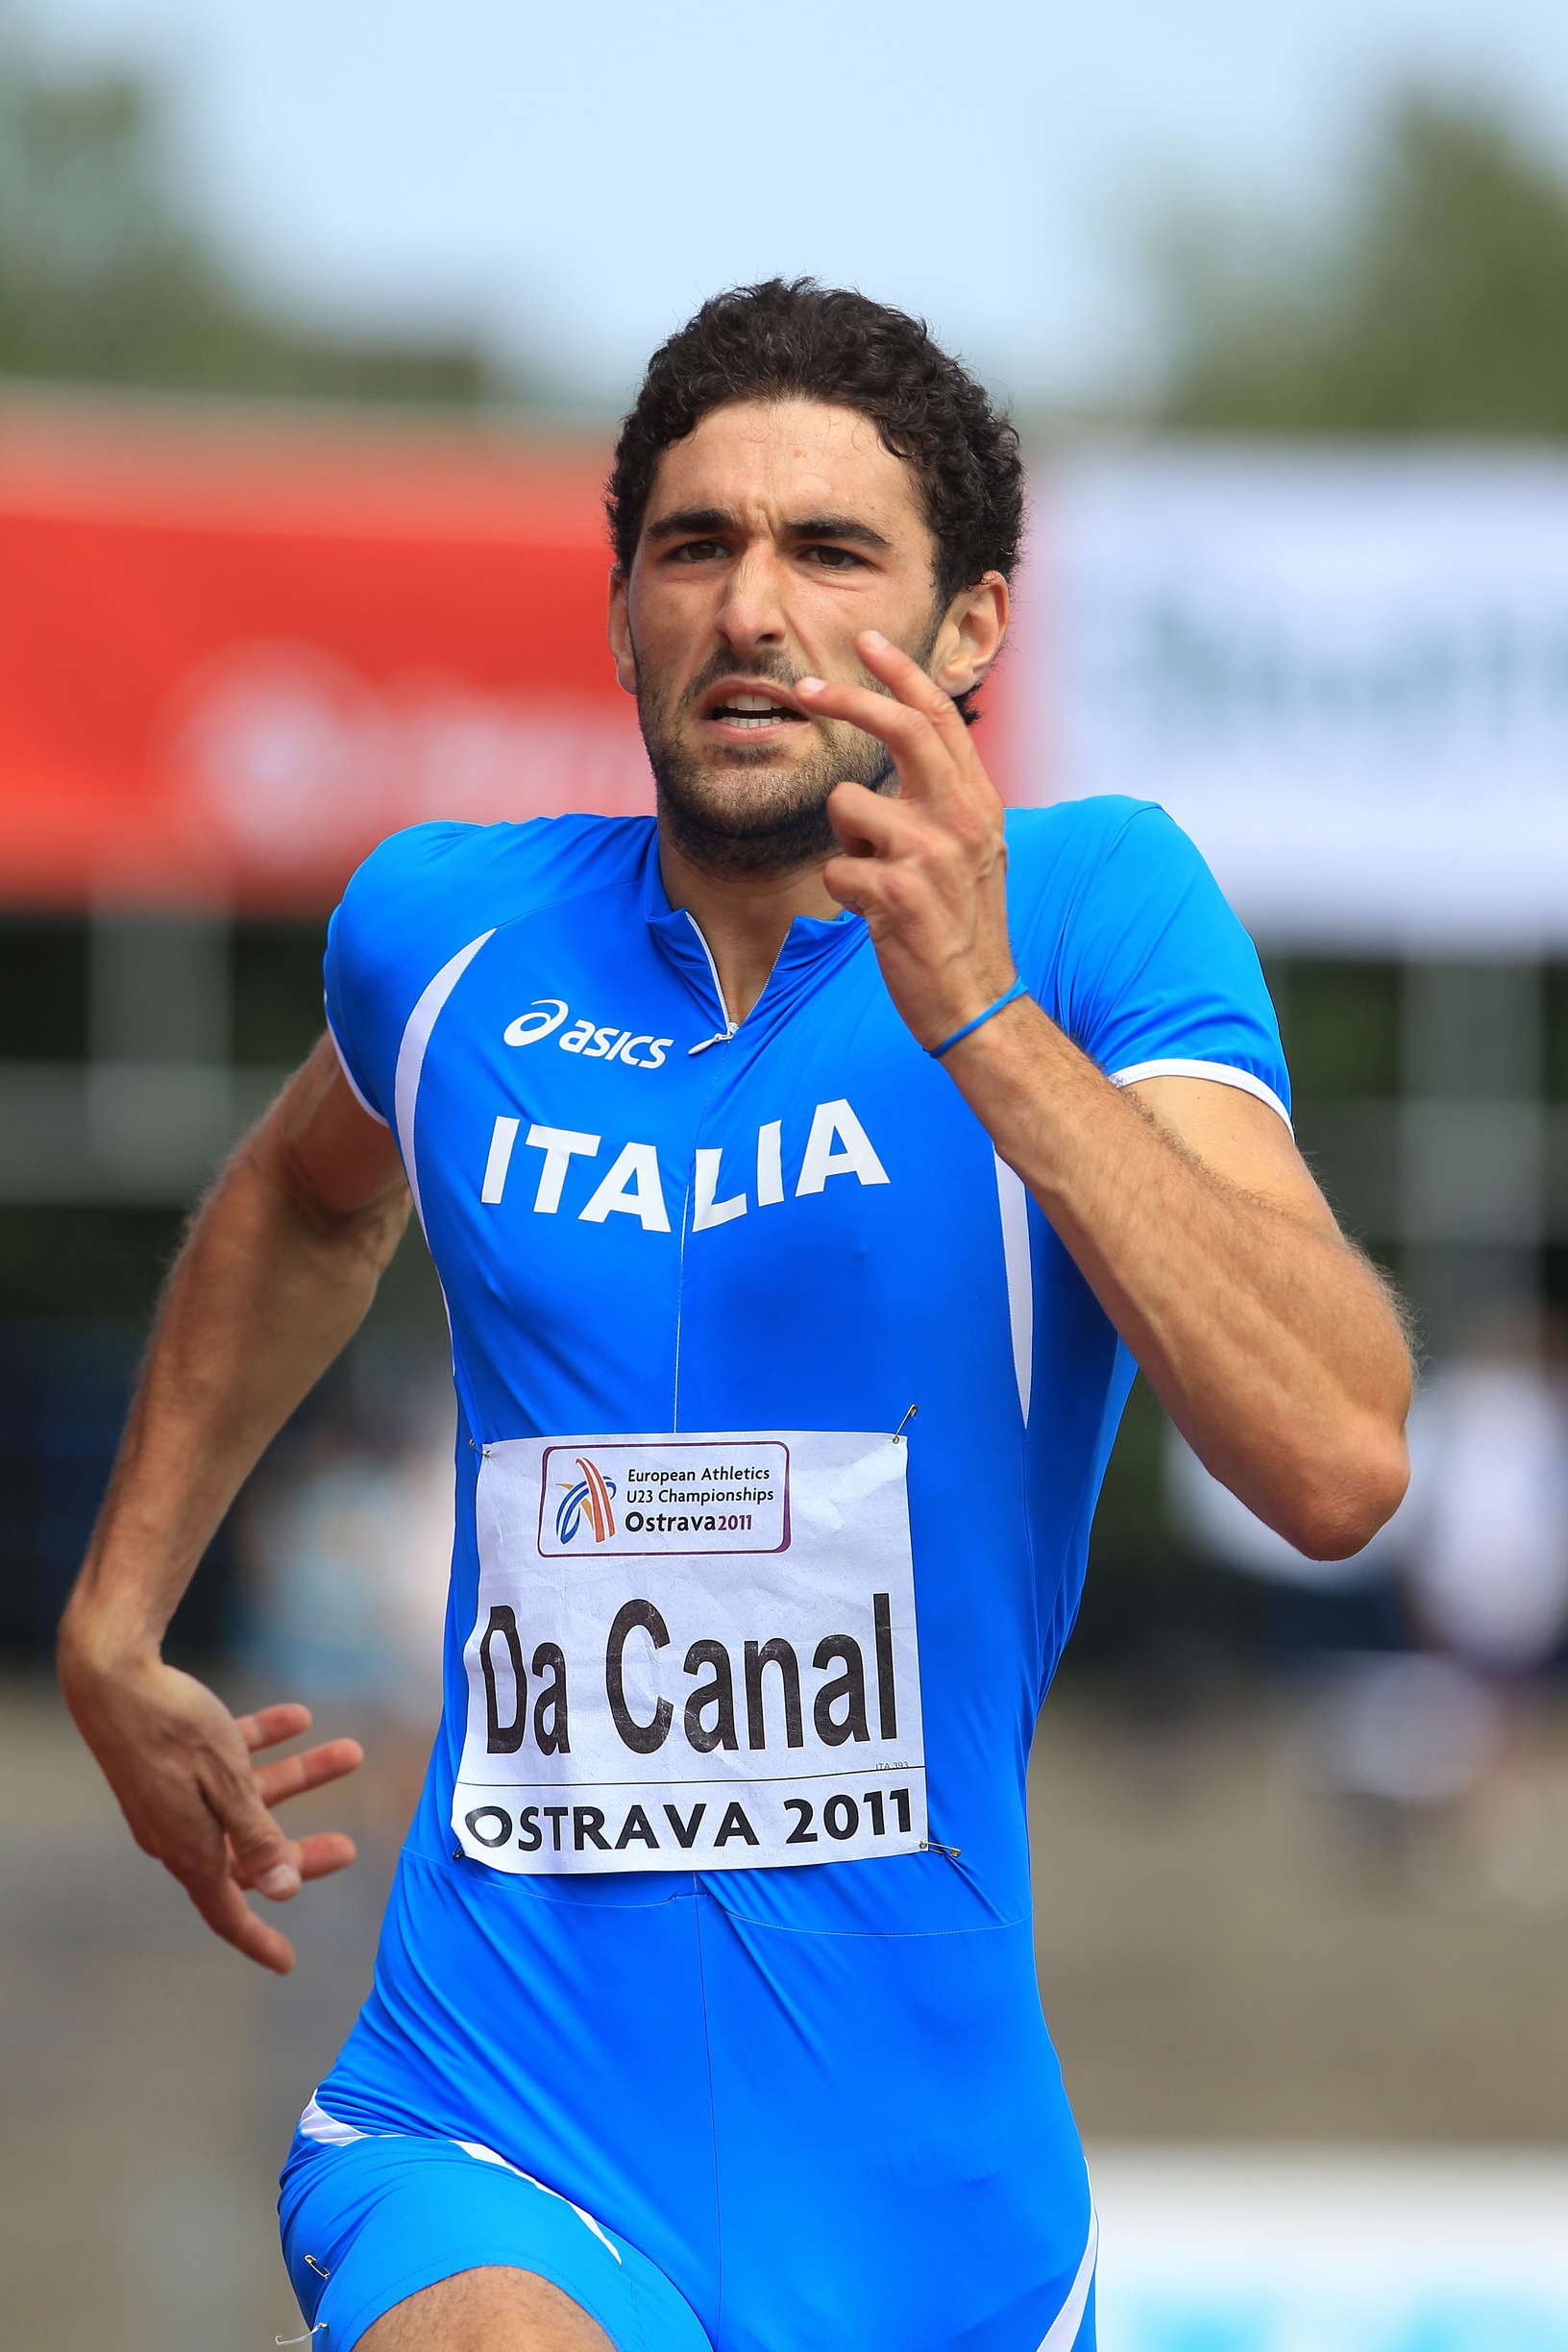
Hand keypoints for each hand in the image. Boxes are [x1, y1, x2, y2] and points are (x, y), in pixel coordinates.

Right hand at [60, 1647, 360, 1974]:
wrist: (112, 1673)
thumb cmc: (173, 1730)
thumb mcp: (228, 1784)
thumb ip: (257, 1838)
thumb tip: (283, 1891)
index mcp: (188, 1848)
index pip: (225, 1911)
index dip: (257, 1938)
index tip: (286, 1963)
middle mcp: (179, 1831)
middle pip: (248, 1855)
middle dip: (298, 1852)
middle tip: (348, 1848)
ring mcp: (174, 1796)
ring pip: (246, 1798)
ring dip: (300, 1778)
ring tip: (351, 1752)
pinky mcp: (172, 1759)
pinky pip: (226, 1758)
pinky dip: (263, 1741)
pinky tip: (300, 1717)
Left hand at [799, 630, 1019, 1052]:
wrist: (977, 1001)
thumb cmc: (960, 926)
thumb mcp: (971, 851)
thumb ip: (943, 800)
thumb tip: (901, 754)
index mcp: (979, 803)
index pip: (939, 718)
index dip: (900, 672)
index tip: (866, 640)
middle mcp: (963, 819)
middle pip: (901, 729)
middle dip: (848, 698)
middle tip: (805, 686)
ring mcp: (933, 856)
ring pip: (847, 807)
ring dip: (845, 844)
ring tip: (876, 880)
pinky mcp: (901, 896)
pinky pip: (836, 870)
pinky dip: (843, 893)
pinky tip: (874, 917)